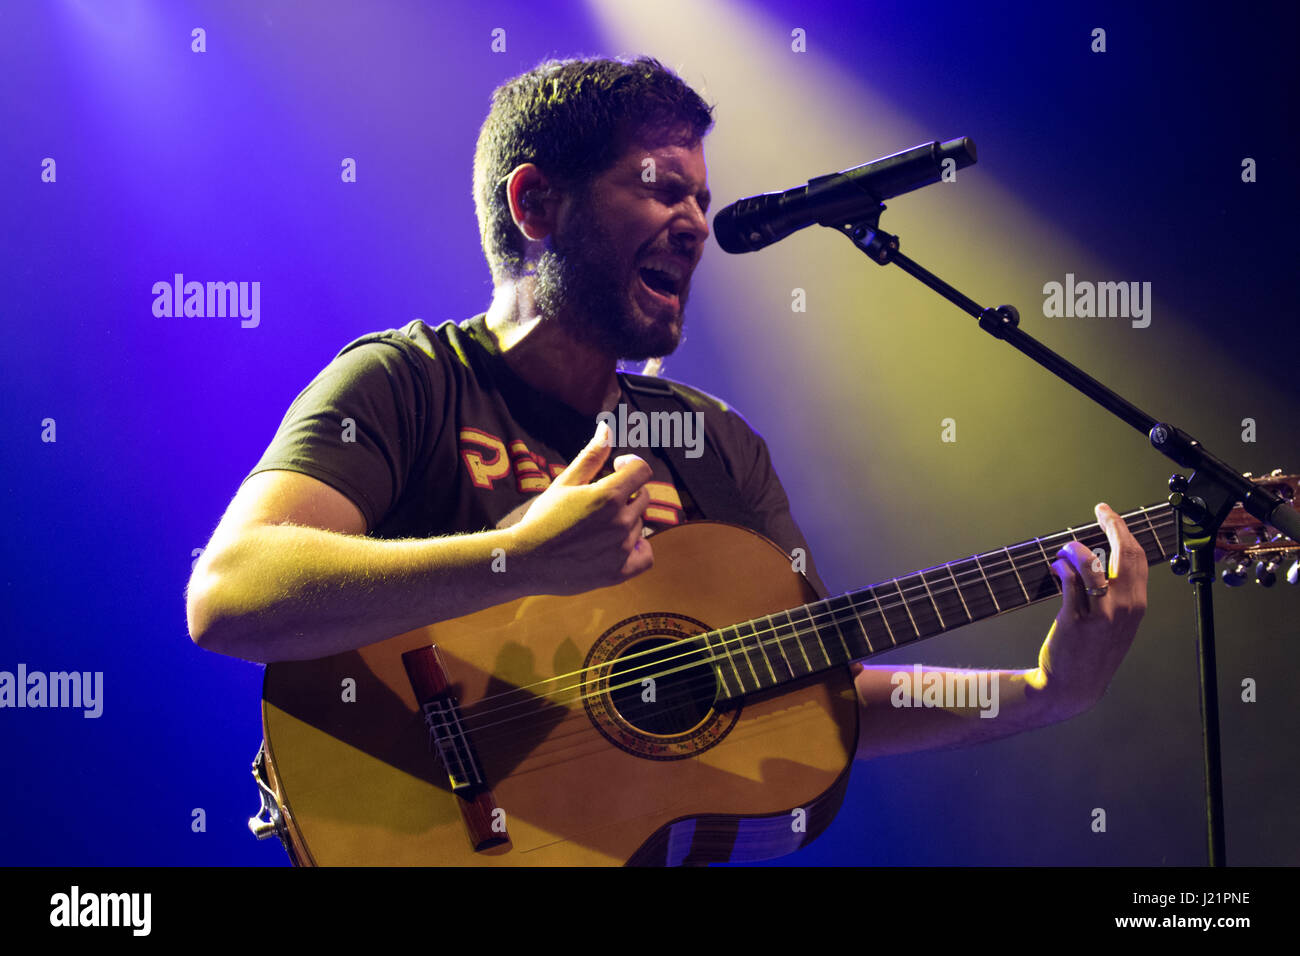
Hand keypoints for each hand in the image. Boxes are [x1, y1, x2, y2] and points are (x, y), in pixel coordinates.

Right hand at [505, 421, 655, 594]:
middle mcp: (620, 522)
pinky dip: (638, 549)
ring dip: (626, 522)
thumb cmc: (543, 518)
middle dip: (627, 494)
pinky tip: (621, 545)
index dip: (631, 464)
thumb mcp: (565, 482)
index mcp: (608, 496)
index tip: (617, 467)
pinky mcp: (619, 572)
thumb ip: (591, 456)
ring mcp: (622, 548)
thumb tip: (606, 427)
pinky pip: (646, 556)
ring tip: (595, 528)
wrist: (526, 561)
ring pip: (640, 526)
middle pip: (643, 497)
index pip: (642, 470)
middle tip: (599, 502)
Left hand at [1034, 502, 1148, 717]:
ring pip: (1092, 563)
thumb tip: (1098, 559)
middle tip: (1100, 511)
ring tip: (1065, 550)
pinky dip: (1061, 566)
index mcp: (1137, 605)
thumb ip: (1115, 593)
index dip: (1124, 530)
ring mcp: (1101, 614)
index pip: (1137, 557)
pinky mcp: (1076, 619)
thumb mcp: (1116, 622)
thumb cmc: (1093, 651)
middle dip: (1112, 525)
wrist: (1074, 686)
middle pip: (1123, 553)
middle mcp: (1124, 607)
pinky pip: (1069, 581)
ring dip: (1075, 548)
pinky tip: (1056, 567)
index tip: (1110, 514)